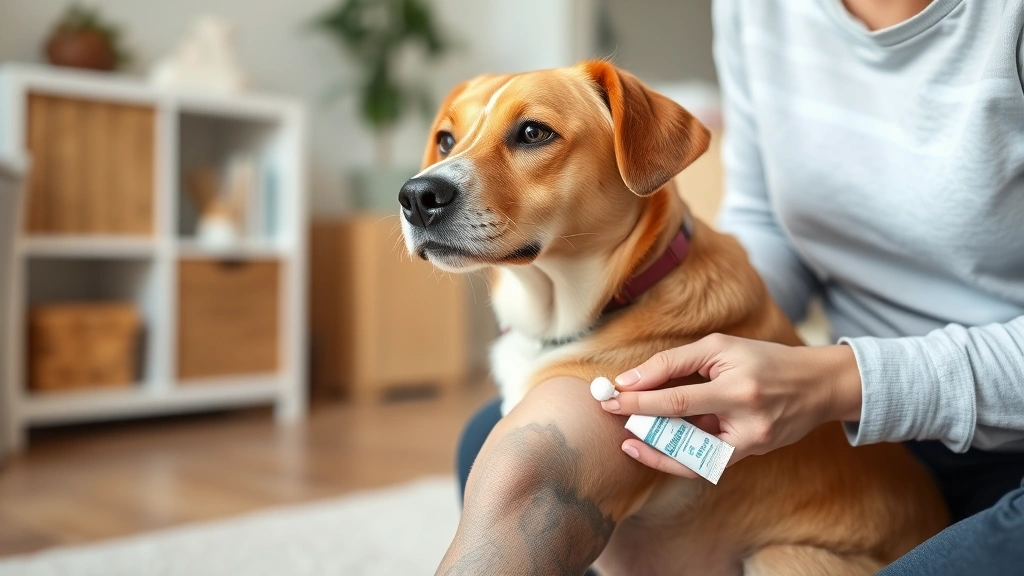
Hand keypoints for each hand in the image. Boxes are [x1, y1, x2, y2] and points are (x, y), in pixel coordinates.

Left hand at [601, 334, 861, 477]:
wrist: (817, 385)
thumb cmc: (765, 359)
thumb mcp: (720, 348)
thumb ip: (674, 363)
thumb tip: (631, 380)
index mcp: (737, 389)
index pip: (676, 399)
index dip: (639, 400)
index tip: (610, 398)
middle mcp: (745, 422)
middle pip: (680, 432)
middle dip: (641, 424)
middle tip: (612, 415)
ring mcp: (749, 445)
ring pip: (691, 458)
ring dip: (656, 450)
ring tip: (631, 439)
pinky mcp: (750, 456)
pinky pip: (705, 463)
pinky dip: (679, 456)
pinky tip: (658, 447)